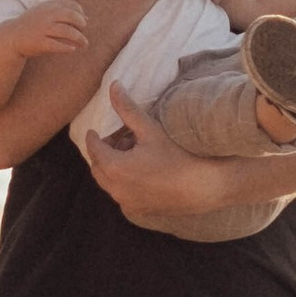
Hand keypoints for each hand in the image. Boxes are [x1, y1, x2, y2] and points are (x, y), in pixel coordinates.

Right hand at [11, 0, 89, 60]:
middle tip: (84, 31)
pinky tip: (72, 49)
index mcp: (49, 7)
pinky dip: (67, 47)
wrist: (12, 36)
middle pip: (71, 17)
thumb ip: (63, 12)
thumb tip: (87, 19)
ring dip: (80, 38)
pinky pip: (57, 45)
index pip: (71, 5)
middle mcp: (46, 16)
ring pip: (67, 32)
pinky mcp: (40, 43)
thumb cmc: (33, 25)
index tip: (83, 22)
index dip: (80, 13)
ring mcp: (42, 29)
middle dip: (81, 24)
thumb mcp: (45, 12)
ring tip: (85, 44)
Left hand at [78, 87, 247, 225]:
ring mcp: (125, 202)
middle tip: (115, 140)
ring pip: (108, 182)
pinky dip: (122, 182)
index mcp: (114, 167)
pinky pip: (121, 194)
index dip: (94, 137)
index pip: (94, 148)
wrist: (202, 188)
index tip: (95, 130)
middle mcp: (115, 189)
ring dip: (112, 168)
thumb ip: (127, 109)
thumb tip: (113, 86)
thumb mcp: (150, 129)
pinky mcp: (136, 210)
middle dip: (102, 153)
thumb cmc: (177, 156)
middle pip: (97, 167)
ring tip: (131, 153)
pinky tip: (141, 172)